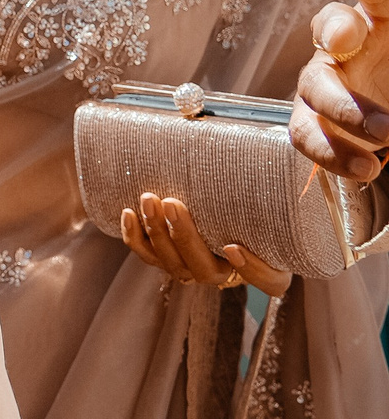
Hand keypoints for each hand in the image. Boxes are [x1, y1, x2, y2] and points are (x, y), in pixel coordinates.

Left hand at [117, 192, 288, 298]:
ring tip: (149, 200)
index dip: (253, 269)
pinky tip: (129, 212)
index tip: (234, 246)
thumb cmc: (259, 210)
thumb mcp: (278, 203)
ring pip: (170, 262)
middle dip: (184, 236)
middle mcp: (225, 275)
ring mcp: (192, 269)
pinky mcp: (167, 259)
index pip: (268, 281)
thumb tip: (289, 137)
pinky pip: (147, 255)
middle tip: (173, 203)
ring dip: (156, 232)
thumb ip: (280, 185)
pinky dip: (135, 237)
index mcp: (265, 269)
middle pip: (203, 268)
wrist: (230, 215)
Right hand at [290, 0, 388, 180]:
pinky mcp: (313, 122)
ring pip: (315, 86)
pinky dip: (335, 154)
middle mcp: (345, 43)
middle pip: (329, 24)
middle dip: (334, 28)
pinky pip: (309, 135)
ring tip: (386, 133)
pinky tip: (368, 168)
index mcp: (379, 17)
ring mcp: (325, 82)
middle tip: (346, 38)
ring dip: (345, 108)